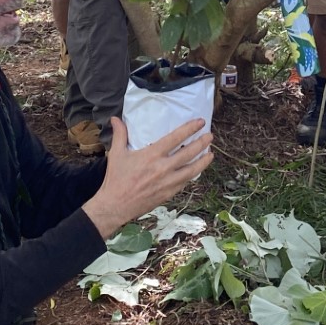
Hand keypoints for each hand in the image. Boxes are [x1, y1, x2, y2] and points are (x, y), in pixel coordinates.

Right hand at [86, 116, 213, 233]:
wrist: (116, 206)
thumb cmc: (116, 179)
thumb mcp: (117, 154)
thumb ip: (120, 134)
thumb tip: (115, 119)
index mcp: (152, 155)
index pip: (176, 138)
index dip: (190, 128)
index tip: (200, 122)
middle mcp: (163, 167)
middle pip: (189, 153)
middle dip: (202, 143)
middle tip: (210, 136)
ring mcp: (168, 182)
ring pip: (192, 170)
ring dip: (203, 161)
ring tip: (210, 154)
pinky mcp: (169, 193)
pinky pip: (185, 182)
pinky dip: (192, 175)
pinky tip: (196, 171)